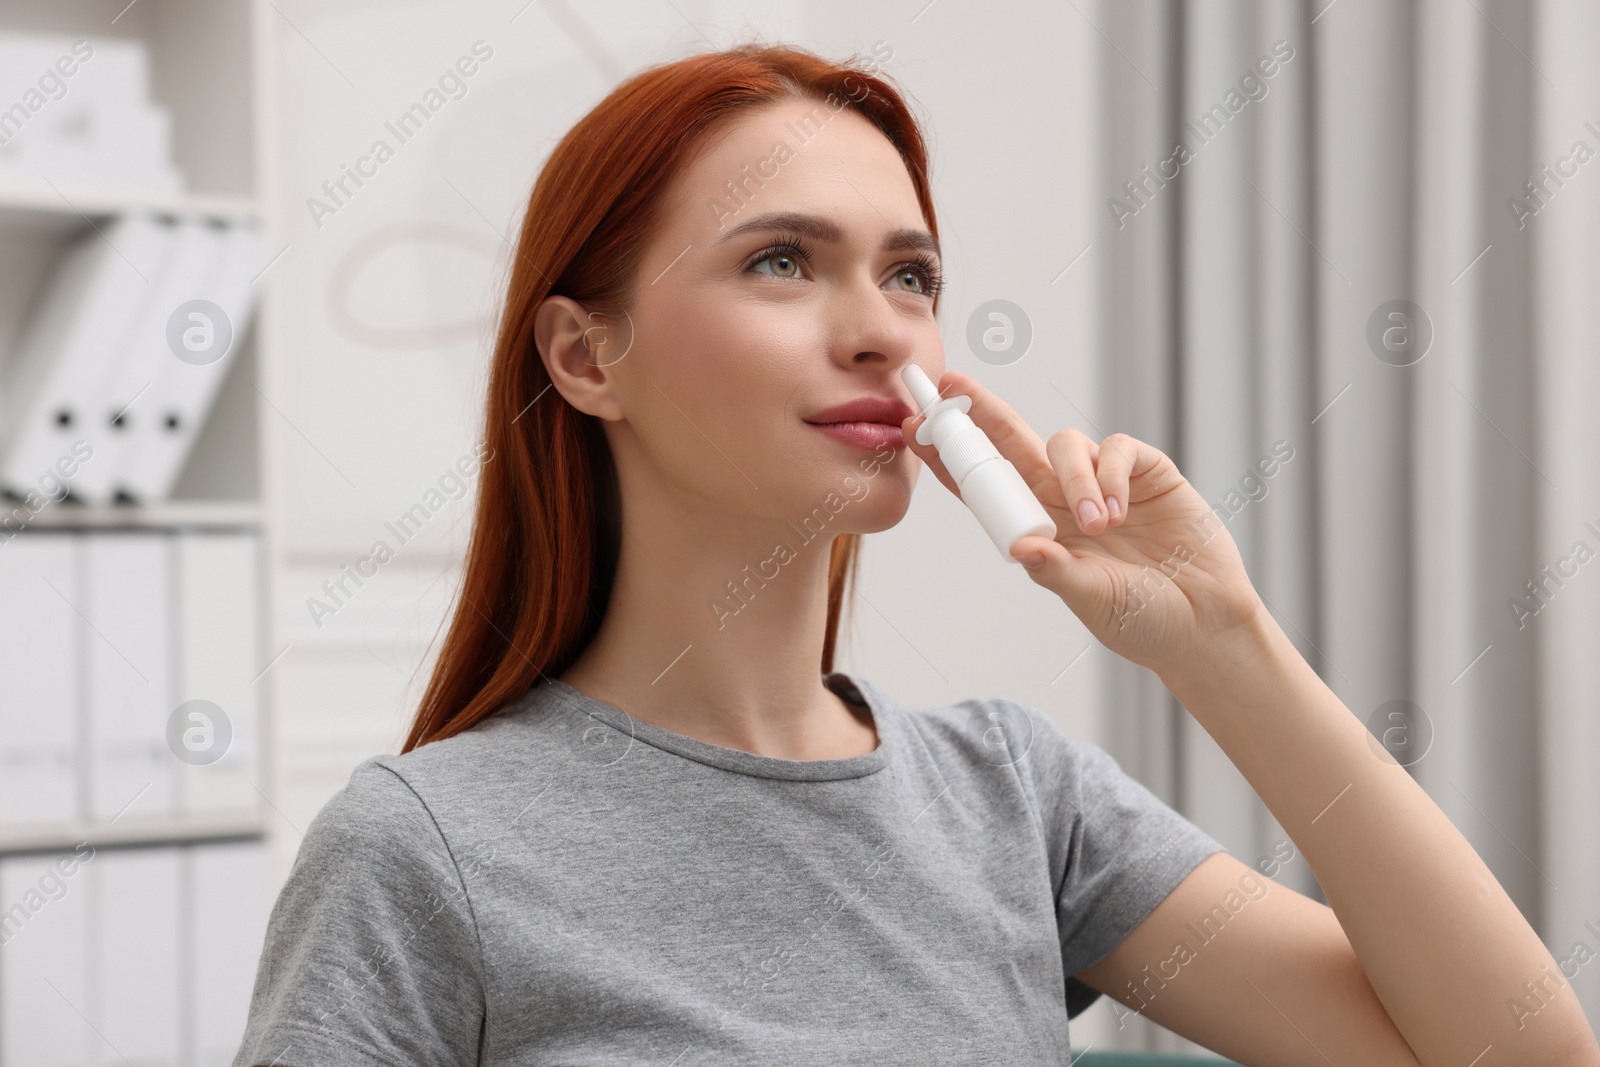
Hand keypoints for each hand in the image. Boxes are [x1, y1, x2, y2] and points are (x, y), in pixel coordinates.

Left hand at [901, 370, 1265, 675]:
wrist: (1204, 623)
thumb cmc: (1140, 619)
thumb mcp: (1091, 600)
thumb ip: (1058, 573)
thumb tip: (1021, 550)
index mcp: (1038, 529)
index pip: (985, 487)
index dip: (952, 458)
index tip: (915, 428)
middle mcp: (1063, 498)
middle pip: (1013, 444)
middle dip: (982, 412)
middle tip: (951, 384)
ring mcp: (1104, 482)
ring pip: (1067, 444)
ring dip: (1076, 478)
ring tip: (1099, 525)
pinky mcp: (1146, 472)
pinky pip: (1117, 450)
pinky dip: (1113, 475)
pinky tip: (1123, 510)